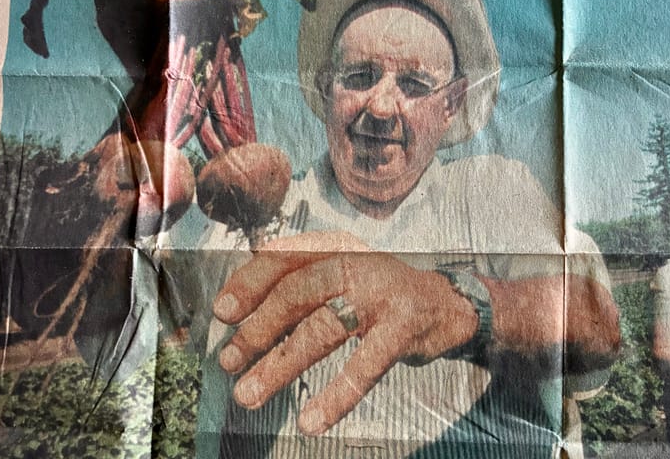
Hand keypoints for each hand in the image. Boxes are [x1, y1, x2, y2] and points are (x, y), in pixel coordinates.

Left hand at [212, 231, 478, 434]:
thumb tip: (239, 322)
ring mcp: (381, 295)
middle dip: (259, 328)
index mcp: (335, 250)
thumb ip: (299, 291)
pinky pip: (365, 365)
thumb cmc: (379, 296)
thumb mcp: (340, 278)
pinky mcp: (403, 327)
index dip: (249, 283)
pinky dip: (337, 395)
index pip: (284, 259)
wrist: (446, 305)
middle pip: (297, 292)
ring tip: (251, 395)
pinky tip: (312, 420)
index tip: (223, 312)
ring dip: (281, 364)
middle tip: (230, 361)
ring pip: (322, 328)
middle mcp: (356, 264)